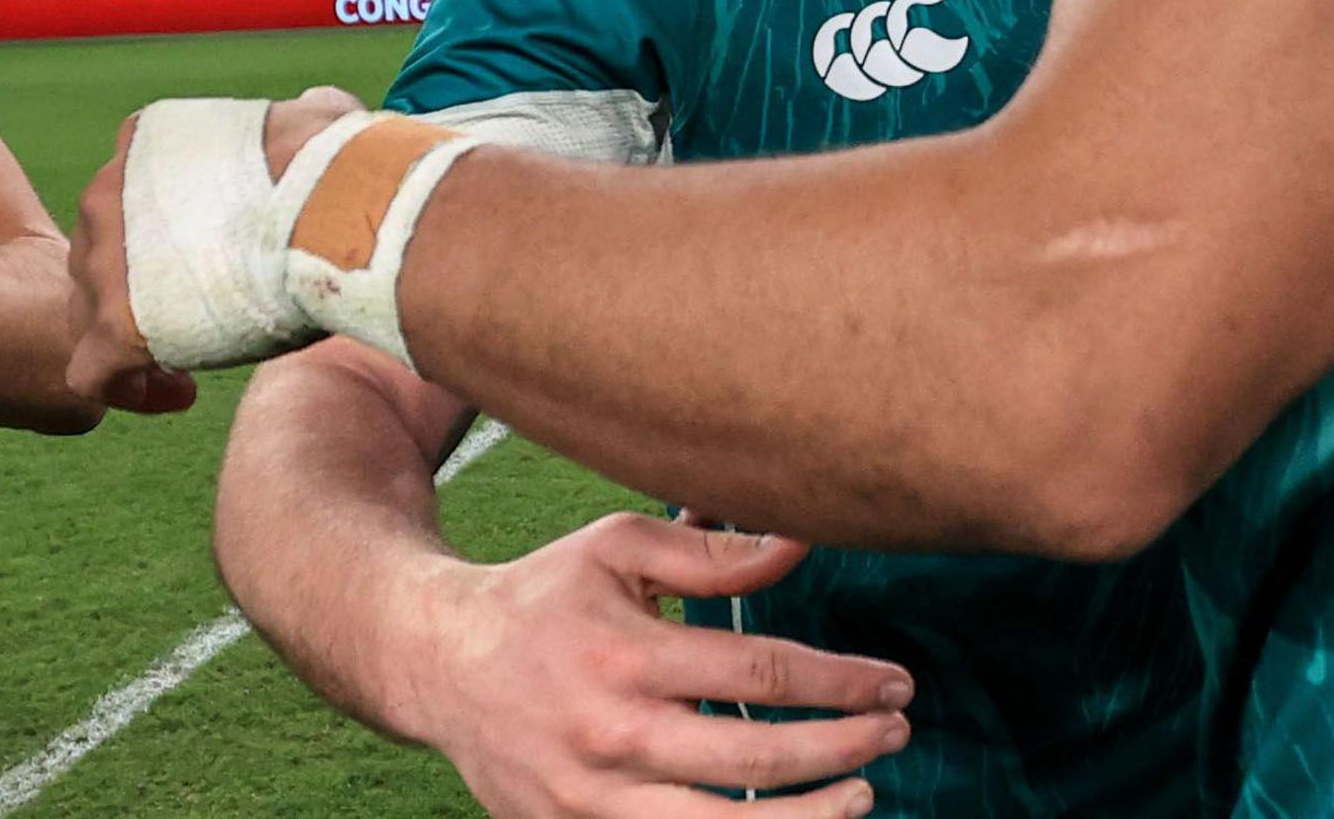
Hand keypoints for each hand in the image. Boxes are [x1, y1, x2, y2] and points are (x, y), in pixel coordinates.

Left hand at [63, 87, 366, 412]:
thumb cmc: (339, 164)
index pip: (129, 194)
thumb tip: (322, 111)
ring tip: (196, 358)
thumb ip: (301, 116)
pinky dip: (131, 388)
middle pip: (103, 254)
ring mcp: (104, 258)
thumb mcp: (315, 119)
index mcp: (147, 140)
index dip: (162, 239)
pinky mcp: (114, 323)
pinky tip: (180, 392)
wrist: (336, 207)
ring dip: (137, 338)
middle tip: (200, 315)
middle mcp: (109, 190)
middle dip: (142, 288)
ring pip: (94, 315)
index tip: (209, 264)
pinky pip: (95, 373)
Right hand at [401, 512, 908, 817]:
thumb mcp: (618, 550)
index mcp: (626, 655)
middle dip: (843, 750)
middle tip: (896, 733)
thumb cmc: (543, 596)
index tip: (895, 683)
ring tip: (863, 795)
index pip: (761, 674)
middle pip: (754, 760)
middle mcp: (610, 735)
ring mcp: (590, 800)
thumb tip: (803, 541)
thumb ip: (711, 552)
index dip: (842, 682)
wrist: (438, 665)